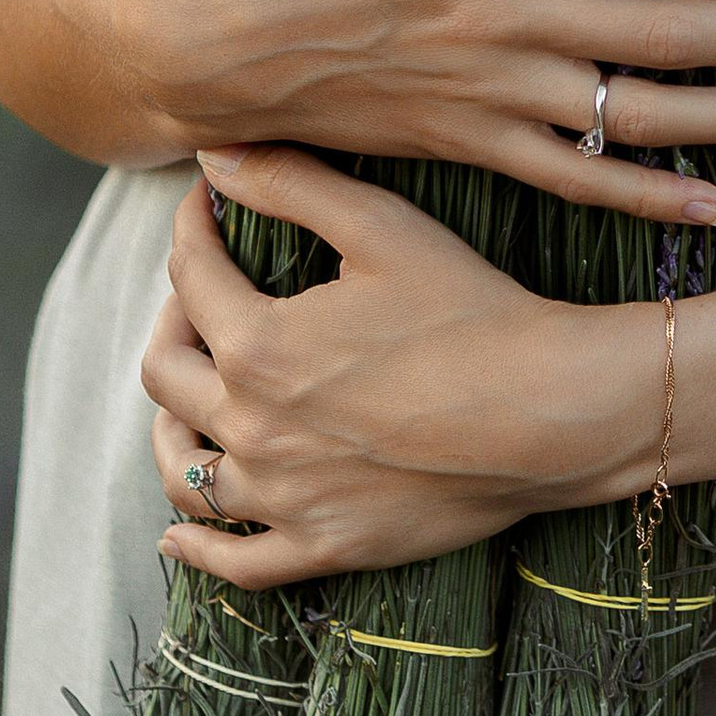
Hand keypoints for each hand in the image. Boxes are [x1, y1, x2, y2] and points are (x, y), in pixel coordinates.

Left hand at [144, 144, 652, 580]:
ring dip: (170, 427)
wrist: (549, 412)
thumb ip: (289, 186)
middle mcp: (253, 428)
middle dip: (173, 318)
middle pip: (165, 373)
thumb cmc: (473, 311)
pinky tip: (177, 531)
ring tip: (189, 400)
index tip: (208, 206)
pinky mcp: (323, 546)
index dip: (193, 227)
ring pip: (183, 472)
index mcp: (259, 345)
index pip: (191, 275)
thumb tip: (212, 154)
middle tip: (201, 294)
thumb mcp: (381, 227)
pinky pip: (234, 560)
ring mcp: (285, 498)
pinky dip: (194, 545)